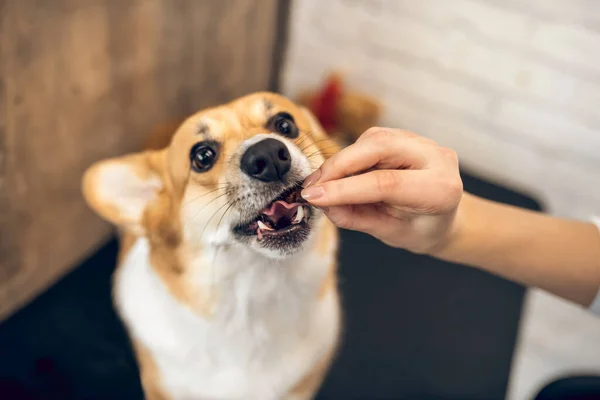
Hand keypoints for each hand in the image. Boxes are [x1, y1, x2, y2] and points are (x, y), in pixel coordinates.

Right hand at [301, 127, 463, 253]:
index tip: (313, 196)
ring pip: (372, 139)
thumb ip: (355, 217)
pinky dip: (350, 156)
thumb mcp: (388, 233)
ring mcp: (423, 142)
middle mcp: (436, 158)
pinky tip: (340, 174)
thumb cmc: (419, 229)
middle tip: (311, 185)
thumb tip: (321, 202)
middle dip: (338, 165)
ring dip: (341, 160)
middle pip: (378, 147)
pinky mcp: (407, 136)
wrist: (442, 218)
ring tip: (321, 183)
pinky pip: (372, 139)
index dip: (344, 188)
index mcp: (439, 189)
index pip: (386, 183)